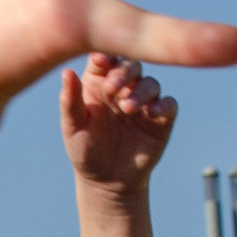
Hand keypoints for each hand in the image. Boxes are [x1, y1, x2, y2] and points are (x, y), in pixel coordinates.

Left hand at [62, 54, 176, 195]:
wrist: (106, 180)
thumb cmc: (85, 149)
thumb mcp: (73, 127)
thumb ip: (70, 101)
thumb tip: (66, 72)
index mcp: (100, 84)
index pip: (106, 60)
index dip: (105, 56)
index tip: (100, 62)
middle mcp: (124, 88)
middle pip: (131, 65)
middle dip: (124, 73)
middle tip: (112, 88)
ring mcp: (144, 102)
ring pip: (151, 83)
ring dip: (141, 91)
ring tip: (127, 108)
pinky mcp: (161, 119)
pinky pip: (169, 104)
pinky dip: (163, 105)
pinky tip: (152, 112)